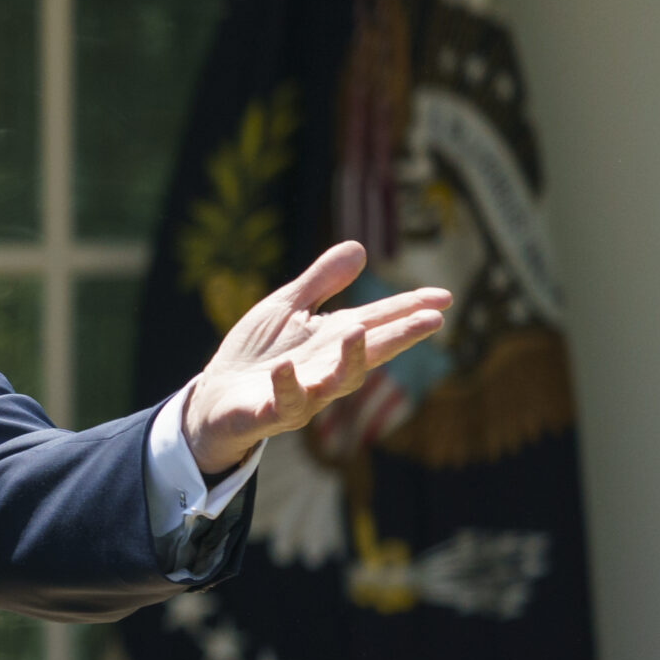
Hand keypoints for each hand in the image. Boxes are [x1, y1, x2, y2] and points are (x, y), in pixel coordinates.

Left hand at [180, 239, 450, 476]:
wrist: (215, 397)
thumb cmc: (257, 353)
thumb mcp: (287, 308)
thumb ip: (321, 282)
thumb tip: (359, 247)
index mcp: (332, 339)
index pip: (378, 321)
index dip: (410, 310)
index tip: (444, 298)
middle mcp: (326, 368)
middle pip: (371, 352)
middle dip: (400, 337)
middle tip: (430, 320)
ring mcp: (302, 393)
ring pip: (337, 383)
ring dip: (351, 359)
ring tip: (357, 330)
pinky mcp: (270, 412)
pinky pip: (284, 404)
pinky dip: (286, 386)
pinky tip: (284, 367)